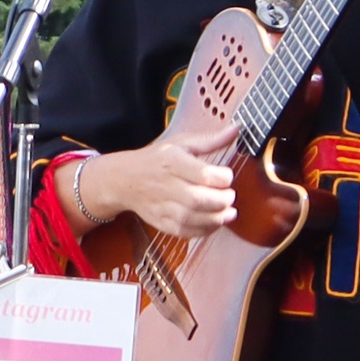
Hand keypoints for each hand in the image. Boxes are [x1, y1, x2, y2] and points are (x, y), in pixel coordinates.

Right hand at [76, 118, 238, 238]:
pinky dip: (203, 230)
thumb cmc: (156, 159)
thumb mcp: (181, 142)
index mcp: (172, 161)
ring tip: (228, 212)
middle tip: (230, 196)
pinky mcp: (159, 221)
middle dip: (222, 201)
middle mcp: (165, 184)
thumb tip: (237, 129)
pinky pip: (184, 231)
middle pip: (199, 199)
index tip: (227, 176)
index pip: (205, 174)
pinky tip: (213, 222)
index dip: (224, 177)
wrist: (123, 179)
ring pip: (192, 218)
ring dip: (216, 219)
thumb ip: (211, 140)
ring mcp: (161, 205)